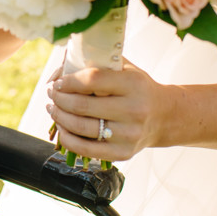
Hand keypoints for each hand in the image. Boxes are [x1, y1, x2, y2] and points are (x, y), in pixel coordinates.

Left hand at [47, 60, 167, 162]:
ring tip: (53, 108)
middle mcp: (133, 110)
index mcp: (133, 84)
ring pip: (81, 128)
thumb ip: (96, 62)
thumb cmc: (137, 88)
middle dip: (59, 99)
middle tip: (51, 93)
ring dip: (59, 117)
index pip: (92, 80)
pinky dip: (68, 139)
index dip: (68, 81)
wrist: (165, 117)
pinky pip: (86, 149)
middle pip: (82, 105)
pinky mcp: (123, 153)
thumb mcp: (124, 68)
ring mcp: (129, 134)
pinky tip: (62, 127)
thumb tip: (59, 71)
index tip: (57, 82)